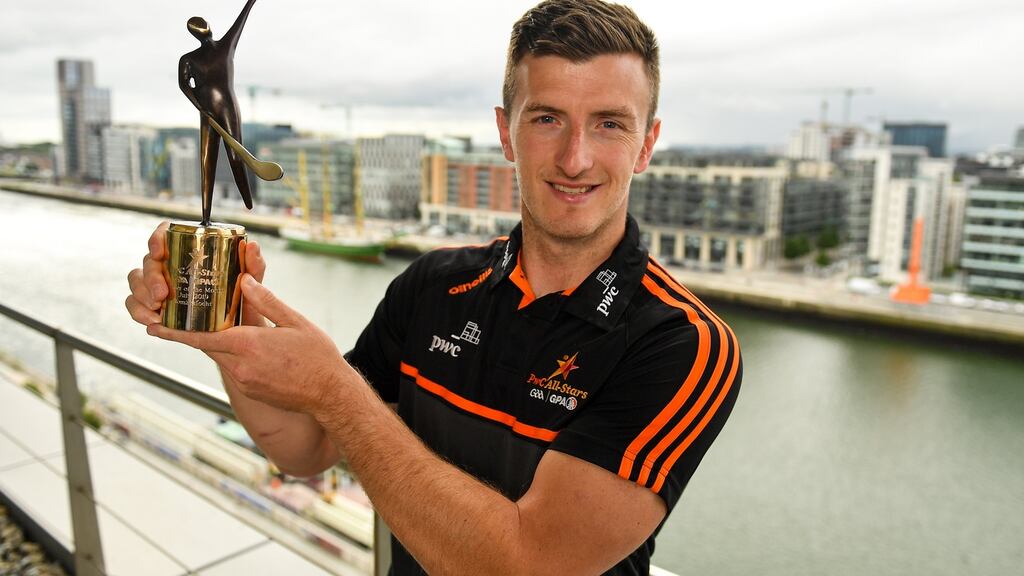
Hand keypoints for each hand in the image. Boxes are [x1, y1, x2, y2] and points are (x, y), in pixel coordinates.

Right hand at [125, 222, 268, 327]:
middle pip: (149, 261)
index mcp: (190, 252)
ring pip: (137, 281)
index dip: (157, 238)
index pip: (166, 235)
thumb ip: (254, 264)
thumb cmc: (245, 301)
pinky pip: (135, 305)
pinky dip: (138, 312)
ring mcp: (160, 286)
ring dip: (141, 294)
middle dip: (150, 277)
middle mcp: (171, 266)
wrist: (241, 332)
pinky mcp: (156, 307)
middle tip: (162, 295)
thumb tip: (252, 245)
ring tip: (157, 310)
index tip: (160, 251)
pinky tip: (152, 321)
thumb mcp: (252, 283)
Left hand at [147, 275, 350, 415]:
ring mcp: (244, 381)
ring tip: (223, 328)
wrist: (330, 395)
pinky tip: (247, 348)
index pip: (201, 336)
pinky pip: (234, 368)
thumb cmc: (317, 357)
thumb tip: (244, 281)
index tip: (153, 326)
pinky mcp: (251, 391)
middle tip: (184, 317)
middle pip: (208, 345)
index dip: (174, 331)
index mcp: (248, 345)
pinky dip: (233, 356)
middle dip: (195, 331)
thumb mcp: (295, 322)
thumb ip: (266, 301)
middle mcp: (240, 366)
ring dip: (218, 342)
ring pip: (221, 356)